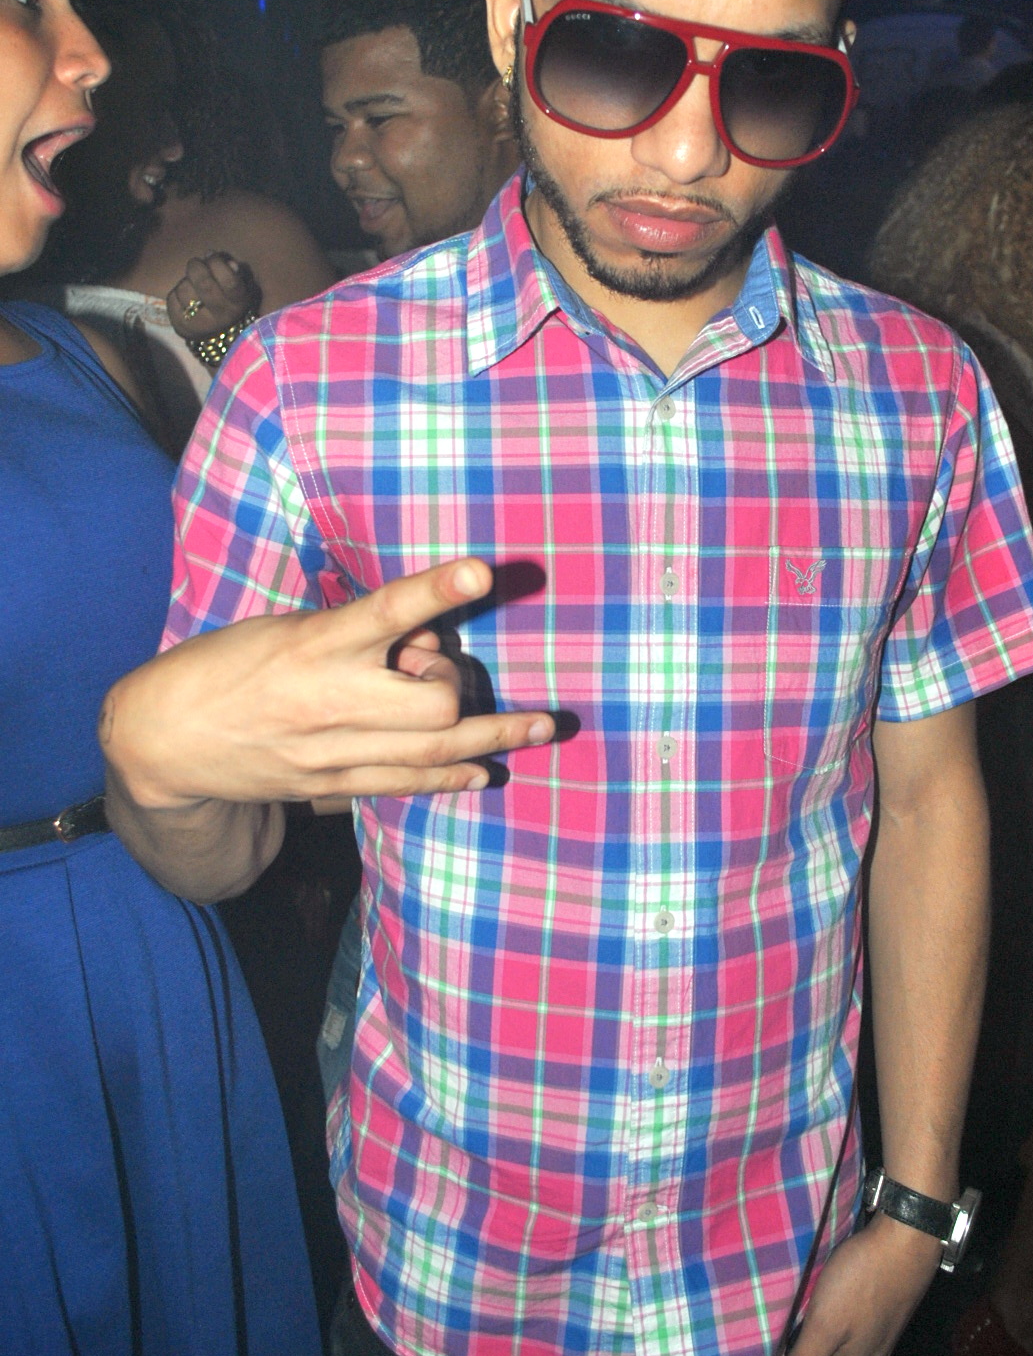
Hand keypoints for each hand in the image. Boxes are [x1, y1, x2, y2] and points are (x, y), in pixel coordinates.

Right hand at [101, 558, 554, 809]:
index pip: (384, 612)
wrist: (165, 741)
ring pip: (433, 751)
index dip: (435, 593)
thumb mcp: (283, 628)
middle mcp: (329, 701)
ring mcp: (333, 752)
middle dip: (455, 681)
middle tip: (439, 665)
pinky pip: (407, 784)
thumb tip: (420, 641)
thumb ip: (353, 634)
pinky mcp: (331, 785)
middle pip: (433, 701)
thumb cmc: (226, 665)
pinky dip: (451, 776)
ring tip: (545, 727)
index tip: (481, 571)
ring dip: (496, 736)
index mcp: (312, 646)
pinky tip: (487, 770)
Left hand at [167, 253, 261, 342]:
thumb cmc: (228, 302)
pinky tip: (184, 297)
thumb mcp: (238, 287)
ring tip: (191, 284)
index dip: (217, 262)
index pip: (229, 280)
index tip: (212, 256)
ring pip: (184, 289)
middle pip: (204, 284)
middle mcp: (221, 316)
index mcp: (237, 304)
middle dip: (196, 266)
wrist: (218, 336)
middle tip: (195, 264)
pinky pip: (172, 298)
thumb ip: (231, 270)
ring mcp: (200, 324)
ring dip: (186, 281)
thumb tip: (216, 256)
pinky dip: (176, 293)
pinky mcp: (181, 326)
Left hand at [774, 1217, 940, 1355]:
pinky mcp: (883, 1309)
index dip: (783, 1349)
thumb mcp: (825, 1326)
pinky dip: (836, 1299)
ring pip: (834, 1331)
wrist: (907, 1237)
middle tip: (787, 1301)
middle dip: (802, 1330)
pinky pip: (849, 1313)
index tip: (770, 1323)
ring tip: (806, 1287)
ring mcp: (878, 1335)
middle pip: (819, 1353)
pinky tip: (831, 1280)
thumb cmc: (861, 1281)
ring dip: (818, 1311)